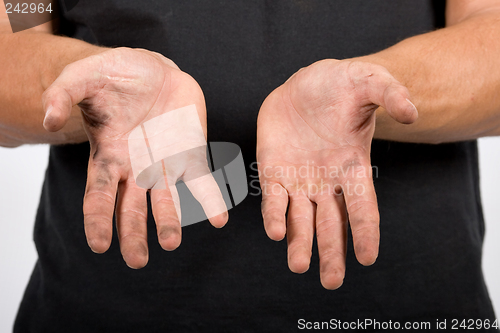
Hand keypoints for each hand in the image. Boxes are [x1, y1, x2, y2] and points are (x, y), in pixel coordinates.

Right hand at [42, 47, 227, 267]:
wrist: (154, 70)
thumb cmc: (115, 76)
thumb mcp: (84, 78)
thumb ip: (63, 94)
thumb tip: (48, 119)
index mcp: (108, 157)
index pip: (99, 194)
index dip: (98, 219)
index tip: (100, 244)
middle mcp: (136, 169)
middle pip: (132, 209)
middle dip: (133, 234)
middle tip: (137, 261)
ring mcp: (165, 165)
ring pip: (166, 201)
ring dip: (170, 222)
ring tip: (171, 243)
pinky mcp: (191, 155)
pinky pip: (202, 182)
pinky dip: (210, 201)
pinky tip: (219, 220)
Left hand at [256, 59, 416, 288]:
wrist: (303, 84)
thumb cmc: (340, 85)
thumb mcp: (368, 81)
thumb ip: (390, 93)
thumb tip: (412, 112)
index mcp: (353, 167)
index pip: (363, 205)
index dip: (367, 231)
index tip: (368, 258)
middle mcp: (327, 181)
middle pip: (332, 224)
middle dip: (332, 252)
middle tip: (331, 282)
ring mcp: (299, 179)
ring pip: (301, 219)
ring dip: (300, 243)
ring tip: (299, 266)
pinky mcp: (273, 171)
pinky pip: (273, 199)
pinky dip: (274, 216)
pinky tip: (275, 233)